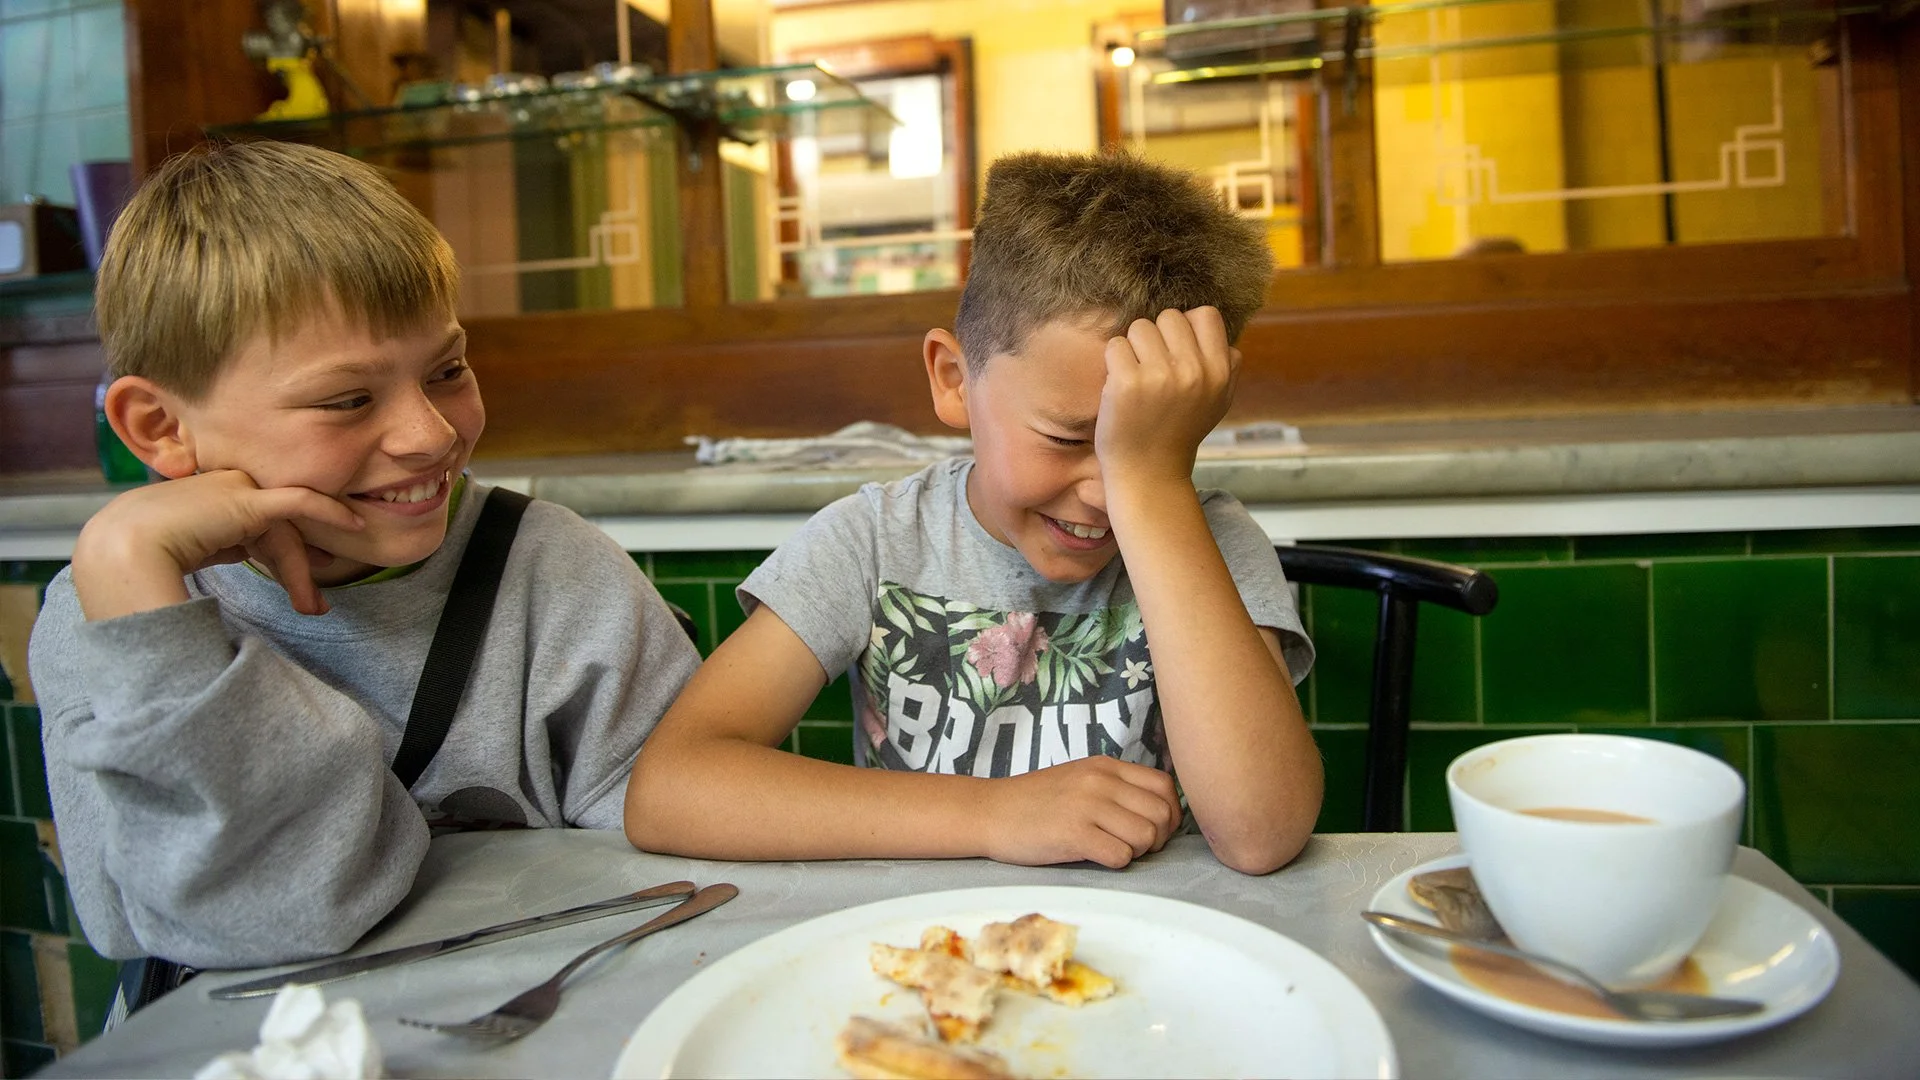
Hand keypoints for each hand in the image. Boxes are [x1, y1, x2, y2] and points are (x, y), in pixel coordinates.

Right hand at [73, 470, 364, 619]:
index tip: (302, 581)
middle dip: (294, 568)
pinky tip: (354, 523)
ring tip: (311, 607)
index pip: (254, 527)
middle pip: (272, 530)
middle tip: (312, 605)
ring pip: (282, 532)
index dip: (280, 554)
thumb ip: (216, 546)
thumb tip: (241, 554)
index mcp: (205, 501)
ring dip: (299, 572)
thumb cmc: (138, 559)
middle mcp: (223, 488)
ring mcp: (235, 489)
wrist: (121, 550)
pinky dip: (329, 511)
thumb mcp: (185, 551)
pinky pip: (299, 501)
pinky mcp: (247, 500)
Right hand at [976, 755, 1181, 868]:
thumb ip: (1117, 788)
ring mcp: (1087, 806)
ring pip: (1146, 836)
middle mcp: (1101, 781)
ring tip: (1112, 850)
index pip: (1165, 787)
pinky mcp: (1073, 834)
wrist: (990, 812)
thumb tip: (1160, 812)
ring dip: (1136, 852)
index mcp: (1106, 766)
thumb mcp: (1081, 779)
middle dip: (1156, 839)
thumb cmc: (1036, 802)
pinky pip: (1120, 855)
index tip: (1154, 830)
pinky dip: (1115, 862)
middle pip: (1162, 814)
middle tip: (1134, 847)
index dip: (1170, 814)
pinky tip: (1095, 857)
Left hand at [1094, 306, 1238, 490]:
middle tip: (1152, 368)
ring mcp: (1159, 376)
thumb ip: (1228, 368)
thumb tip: (1227, 339)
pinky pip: (1116, 345)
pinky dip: (1113, 362)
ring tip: (1137, 377)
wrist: (1150, 473)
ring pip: (1140, 327)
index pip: (1205, 315)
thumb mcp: (1219, 402)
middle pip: (1169, 317)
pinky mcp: (1126, 383)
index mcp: (1220, 372)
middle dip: (1157, 337)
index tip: (1176, 351)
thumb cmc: (1180, 433)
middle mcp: (1194, 371)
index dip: (1187, 328)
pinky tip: (1120, 386)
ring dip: (1133, 348)